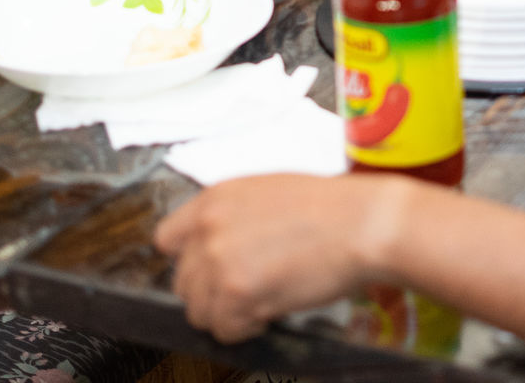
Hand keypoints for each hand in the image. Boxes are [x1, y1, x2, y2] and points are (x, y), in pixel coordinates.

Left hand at [154, 174, 400, 342]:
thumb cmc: (325, 208)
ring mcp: (219, 261)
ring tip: (259, 304)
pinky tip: (269, 313)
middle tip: (243, 294)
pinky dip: (245, 330)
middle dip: (210, 294)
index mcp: (212, 199)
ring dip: (226, 316)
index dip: (189, 262)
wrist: (358, 223)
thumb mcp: (263, 193)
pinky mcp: (238, 293)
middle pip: (182, 282)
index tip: (208, 273)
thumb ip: (230, 219)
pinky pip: (225, 330)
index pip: (166, 240)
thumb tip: (217, 250)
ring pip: (198, 312)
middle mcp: (207, 228)